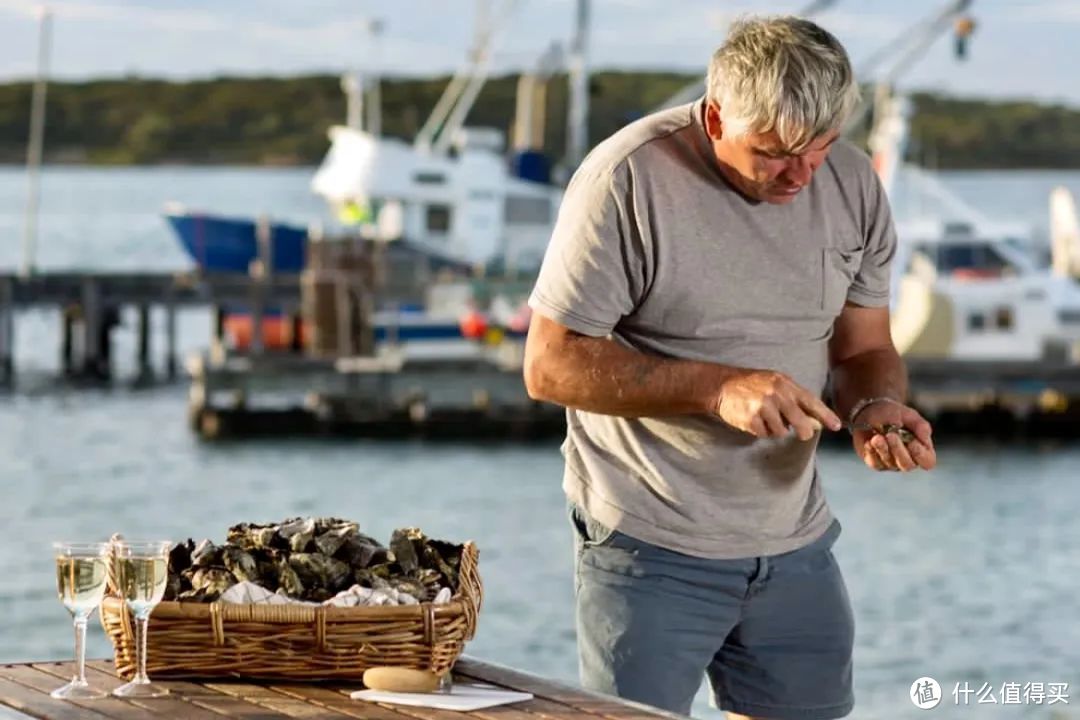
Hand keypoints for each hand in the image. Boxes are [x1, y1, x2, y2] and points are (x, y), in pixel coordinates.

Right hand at [714, 369, 842, 440]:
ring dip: (775, 429)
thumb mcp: (776, 383)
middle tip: (803, 433)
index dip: (825, 415)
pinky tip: (755, 420)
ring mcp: (763, 407)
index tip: (836, 426)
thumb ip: (794, 398)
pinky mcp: (751, 419)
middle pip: (801, 422)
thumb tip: (813, 420)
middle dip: (804, 431)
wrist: (724, 385)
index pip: (811, 402)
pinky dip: (761, 431)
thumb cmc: (753, 384)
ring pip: (781, 431)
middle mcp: (776, 395)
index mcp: (785, 385)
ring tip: (766, 418)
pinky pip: (764, 434)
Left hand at [851, 400, 936, 470]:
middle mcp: (908, 460)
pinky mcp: (876, 462)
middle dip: (899, 450)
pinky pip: (875, 463)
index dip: (920, 455)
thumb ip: (921, 426)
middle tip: (891, 435)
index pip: (927, 462)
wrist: (870, 411)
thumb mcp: (909, 415)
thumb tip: (925, 439)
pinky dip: (872, 452)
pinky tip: (869, 442)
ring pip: (890, 464)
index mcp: (921, 450)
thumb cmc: (894, 414)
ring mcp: (891, 463)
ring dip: (884, 449)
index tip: (912, 442)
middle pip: (907, 465)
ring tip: (877, 437)